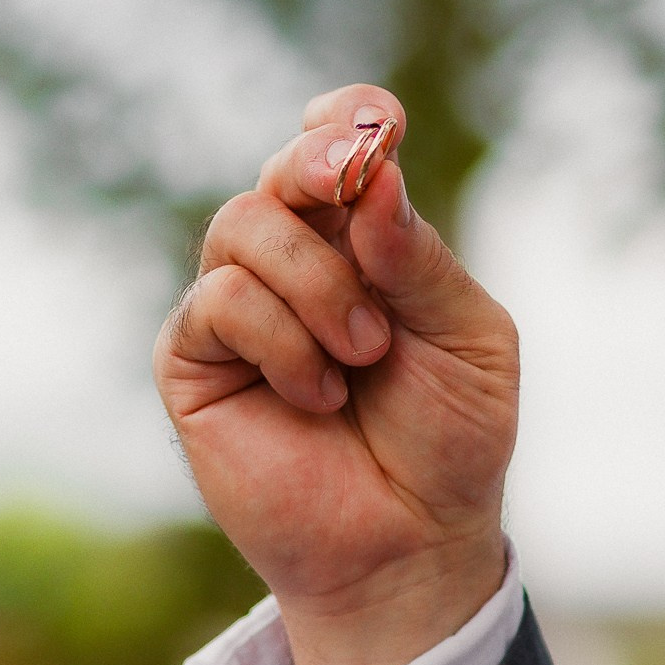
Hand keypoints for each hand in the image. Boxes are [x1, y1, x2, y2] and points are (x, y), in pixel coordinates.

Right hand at [154, 85, 519, 664]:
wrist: (410, 545)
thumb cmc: (448, 442)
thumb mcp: (469, 341)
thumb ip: (419, 259)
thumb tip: (373, 180)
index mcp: (368, 240)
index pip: (341, 145)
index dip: (351, 119)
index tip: (378, 125)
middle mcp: (298, 260)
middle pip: (285, 167)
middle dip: (324, 171)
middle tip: (363, 203)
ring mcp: (240, 306)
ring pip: (243, 223)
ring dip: (316, 284)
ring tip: (362, 357)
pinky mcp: (195, 360)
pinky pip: (219, 300)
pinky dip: (280, 338)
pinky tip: (318, 394)